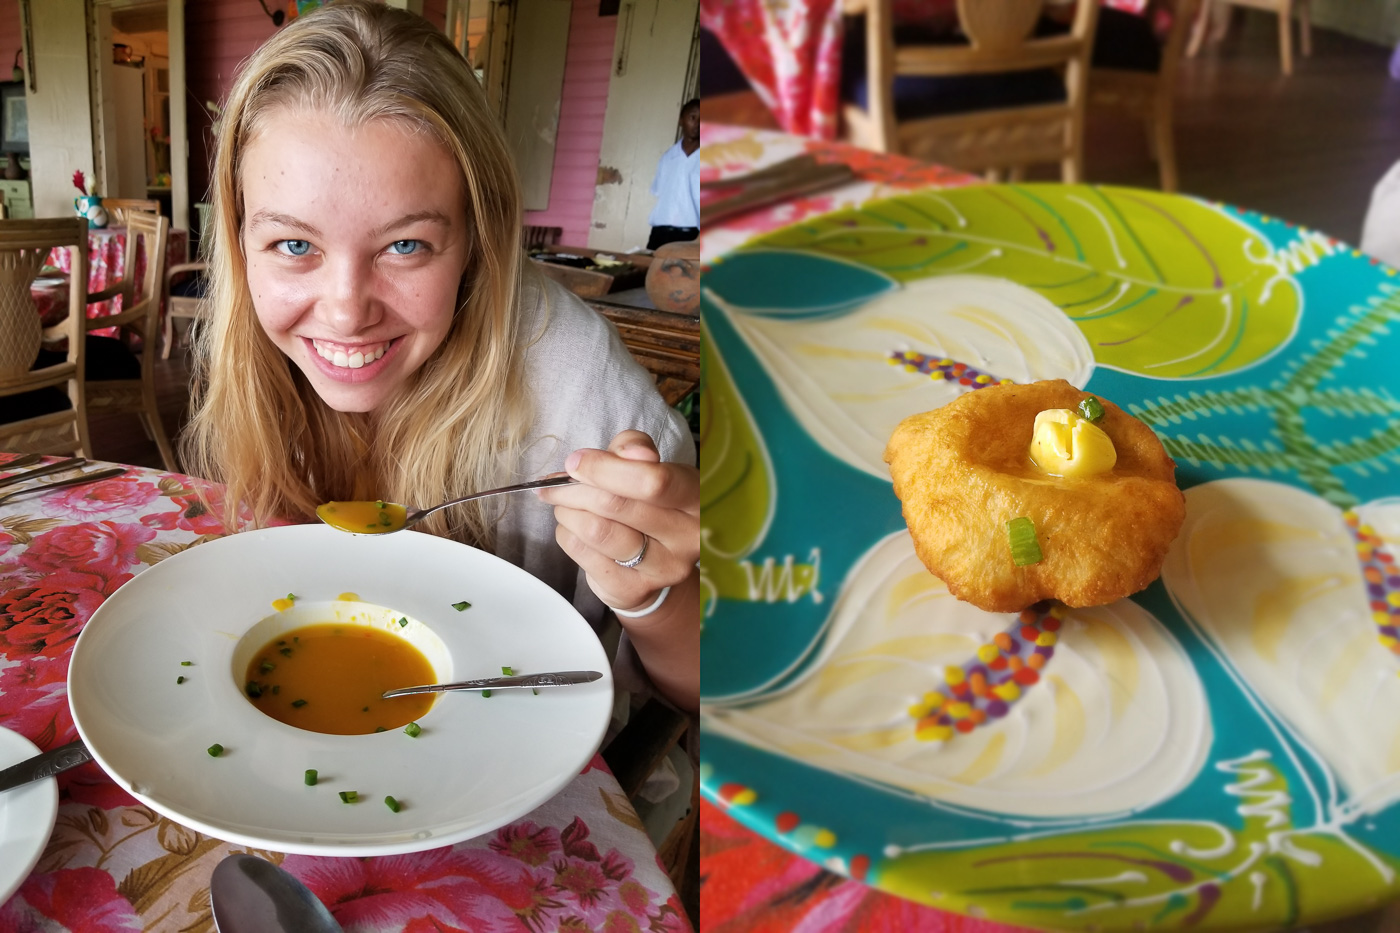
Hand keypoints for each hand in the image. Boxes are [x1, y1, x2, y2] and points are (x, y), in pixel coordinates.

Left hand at [539, 430, 699, 612]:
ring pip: (596, 531)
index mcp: (696, 498)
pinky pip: (582, 554)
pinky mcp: (632, 590)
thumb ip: (635, 449)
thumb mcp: (649, 465)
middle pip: (616, 505)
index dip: (605, 468)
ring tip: (563, 504)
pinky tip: (572, 528)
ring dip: (567, 511)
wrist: (658, 560)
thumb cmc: (650, 503)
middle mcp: (686, 537)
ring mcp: (661, 568)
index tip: (576, 462)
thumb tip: (624, 452)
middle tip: (556, 483)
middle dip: (575, 488)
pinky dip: (566, 534)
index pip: (653, 481)